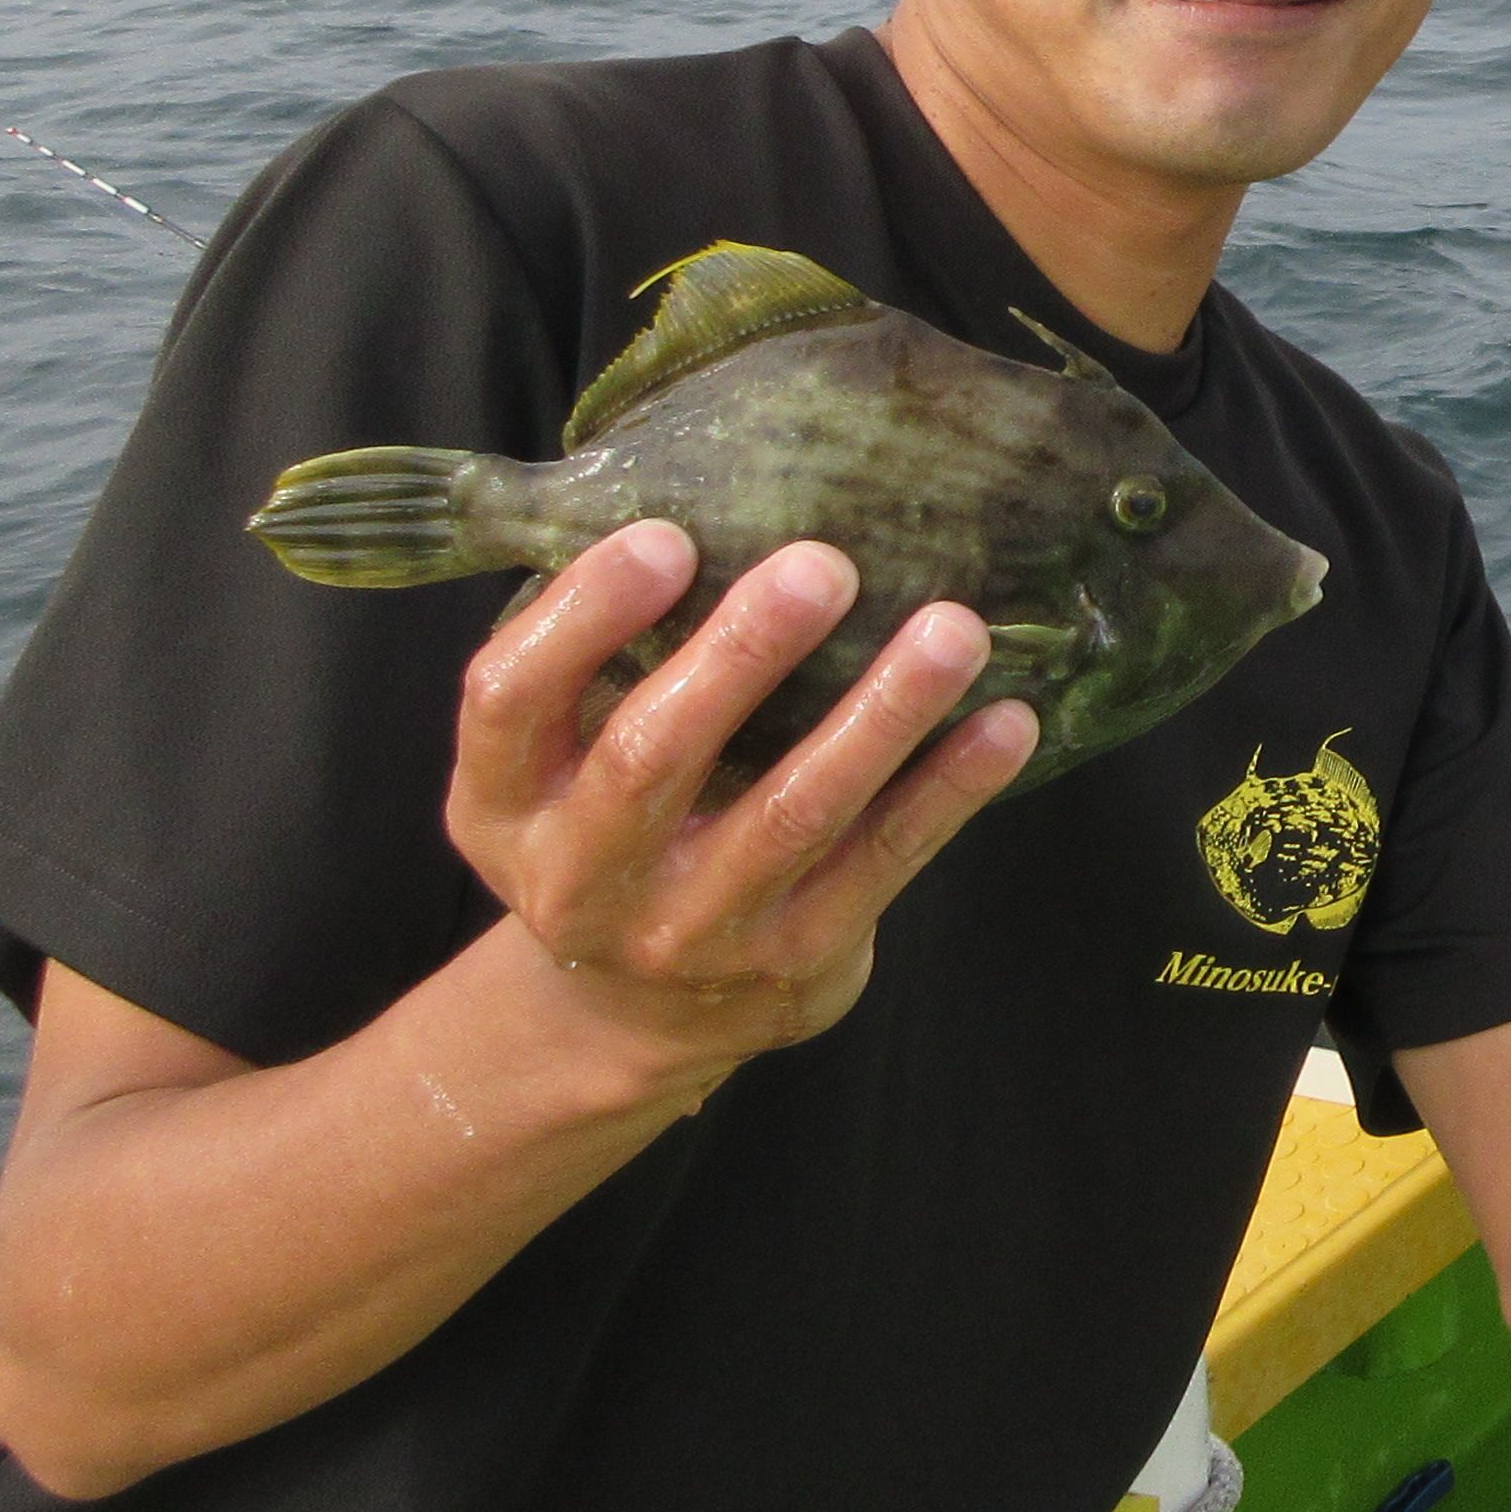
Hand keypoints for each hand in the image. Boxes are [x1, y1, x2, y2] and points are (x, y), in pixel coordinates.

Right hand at [445, 523, 1036, 1086]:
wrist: (632, 1014)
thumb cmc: (611, 827)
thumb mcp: (555, 762)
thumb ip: (602, 664)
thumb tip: (716, 498)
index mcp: (503, 802)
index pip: (507, 699)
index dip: (582, 614)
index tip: (667, 537)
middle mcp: (581, 877)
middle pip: (652, 756)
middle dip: (742, 654)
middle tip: (825, 565)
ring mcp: (691, 929)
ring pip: (793, 811)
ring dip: (881, 712)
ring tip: (953, 630)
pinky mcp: (796, 958)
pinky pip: (884, 859)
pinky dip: (951, 786)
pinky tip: (1006, 721)